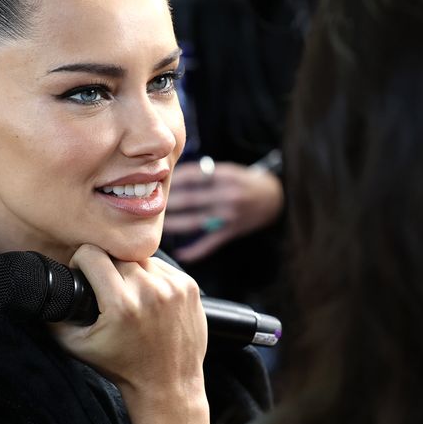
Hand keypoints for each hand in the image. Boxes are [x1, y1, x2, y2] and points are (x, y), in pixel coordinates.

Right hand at [49, 244, 206, 395]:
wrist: (168, 384)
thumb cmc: (122, 367)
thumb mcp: (77, 346)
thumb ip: (54, 317)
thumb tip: (40, 291)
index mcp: (122, 304)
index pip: (92, 253)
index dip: (81, 261)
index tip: (83, 274)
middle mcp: (150, 291)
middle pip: (116, 255)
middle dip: (106, 268)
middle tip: (106, 291)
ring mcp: (174, 287)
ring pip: (140, 258)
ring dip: (130, 270)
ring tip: (128, 296)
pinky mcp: (189, 286)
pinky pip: (161, 267)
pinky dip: (151, 277)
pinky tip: (148, 299)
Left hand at [164, 159, 283, 262]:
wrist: (276, 197)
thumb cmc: (246, 181)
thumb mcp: (229, 169)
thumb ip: (204, 173)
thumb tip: (171, 176)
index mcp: (225, 176)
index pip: (192, 176)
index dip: (171, 179)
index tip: (155, 181)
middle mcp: (227, 195)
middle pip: (189, 199)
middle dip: (167, 202)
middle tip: (146, 203)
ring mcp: (229, 216)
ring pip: (195, 221)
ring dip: (173, 224)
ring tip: (155, 224)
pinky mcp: (232, 231)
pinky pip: (210, 243)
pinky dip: (194, 250)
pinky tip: (180, 253)